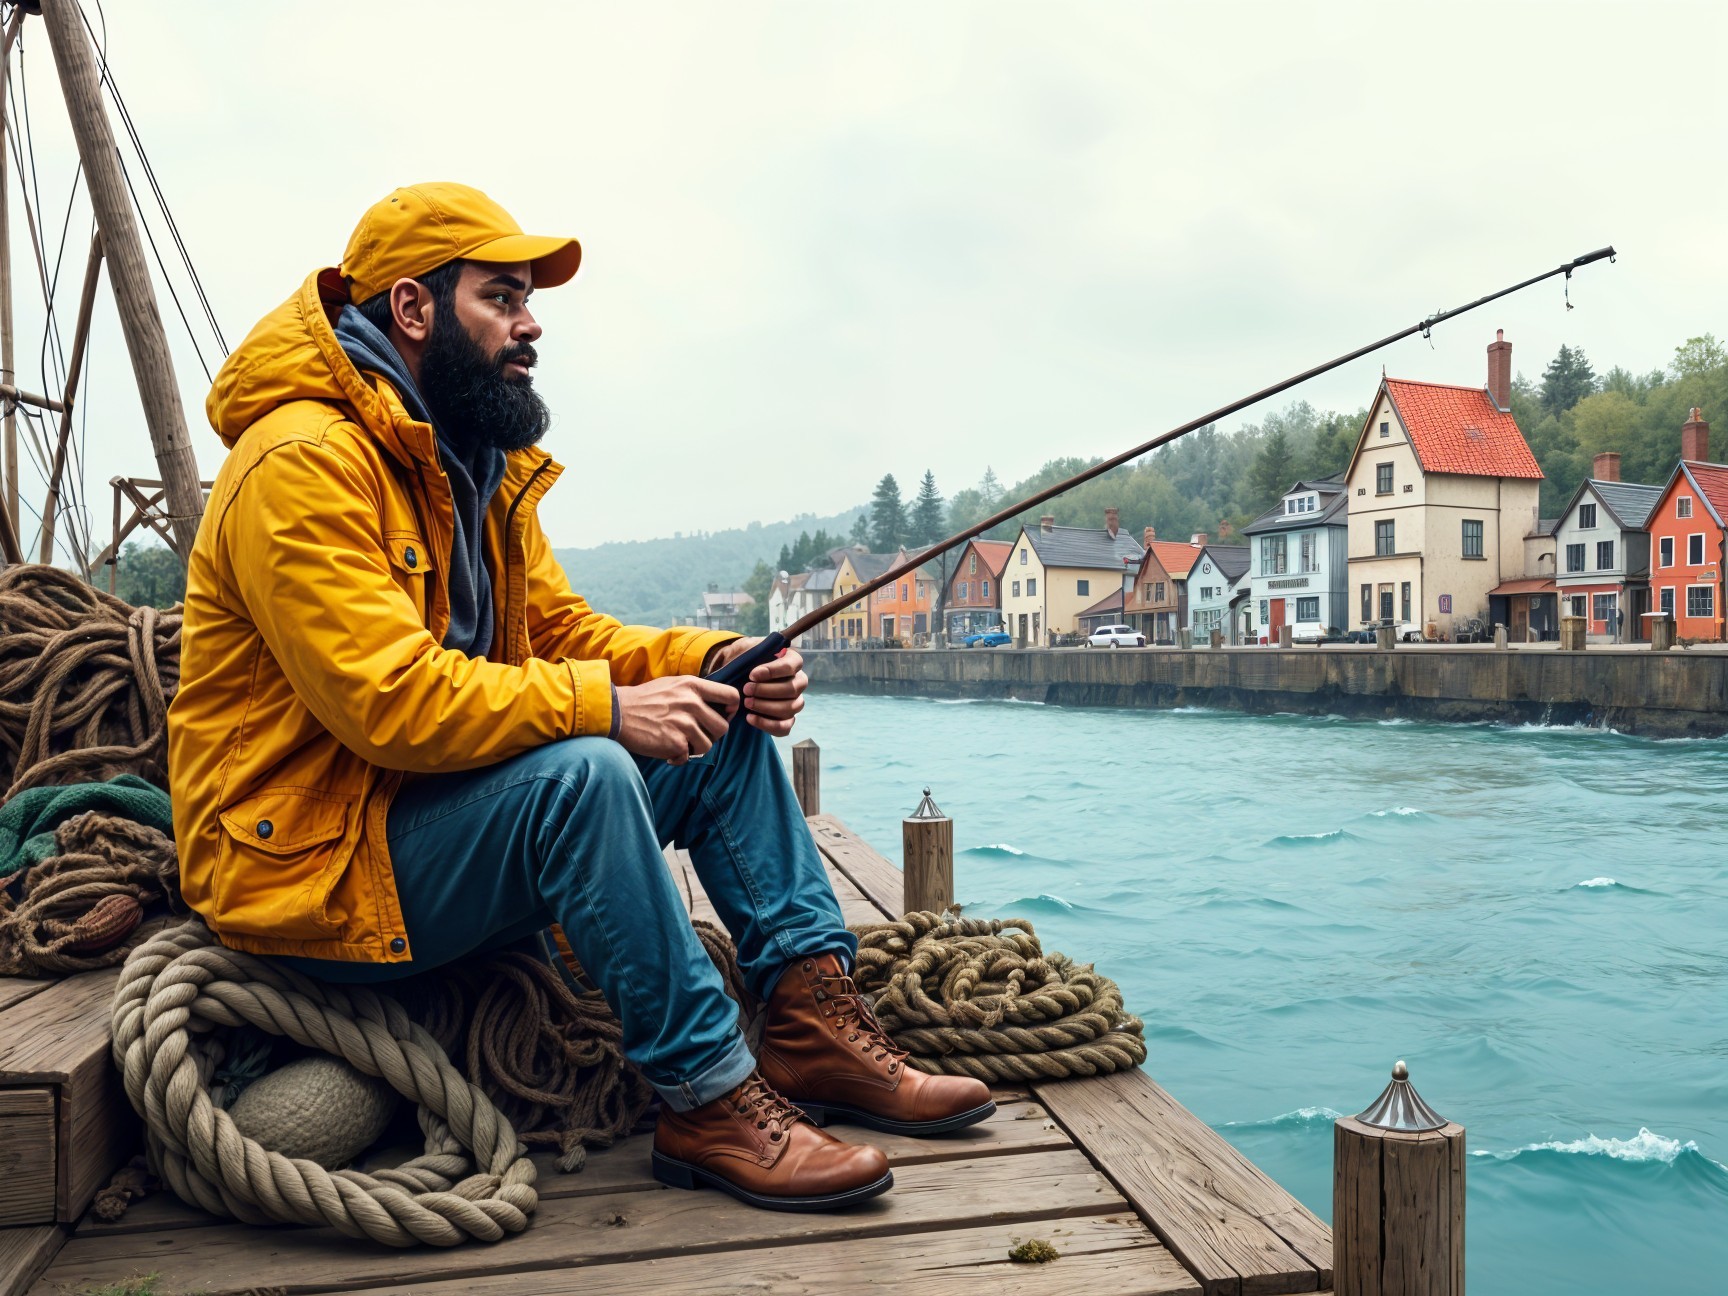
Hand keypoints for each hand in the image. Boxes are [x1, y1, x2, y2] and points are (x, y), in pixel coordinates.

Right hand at [613, 675, 739, 764]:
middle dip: (712, 735)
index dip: (731, 709)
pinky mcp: (674, 742)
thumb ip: (695, 692)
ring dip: (694, 748)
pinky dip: (677, 758)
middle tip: (696, 736)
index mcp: (693, 685)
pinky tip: (666, 751)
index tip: (722, 716)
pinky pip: (687, 757)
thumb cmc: (644, 699)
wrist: (616, 712)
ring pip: (708, 745)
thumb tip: (719, 704)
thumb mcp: (673, 684)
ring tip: (679, 742)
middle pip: (723, 727)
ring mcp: (683, 723)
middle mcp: (691, 703)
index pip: (731, 696)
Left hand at [708, 638, 807, 736]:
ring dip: (766, 707)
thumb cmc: (744, 661)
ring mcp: (795, 702)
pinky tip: (750, 718)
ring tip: (747, 703)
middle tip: (746, 690)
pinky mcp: (787, 719)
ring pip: (790, 708)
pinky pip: (785, 727)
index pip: (792, 665)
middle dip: (767, 691)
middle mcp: (799, 681)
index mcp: (792, 660)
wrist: (736, 677)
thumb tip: (755, 660)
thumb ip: (753, 651)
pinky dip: (767, 724)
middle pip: (792, 689)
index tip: (752, 675)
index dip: (773, 671)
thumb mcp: (747, 650)